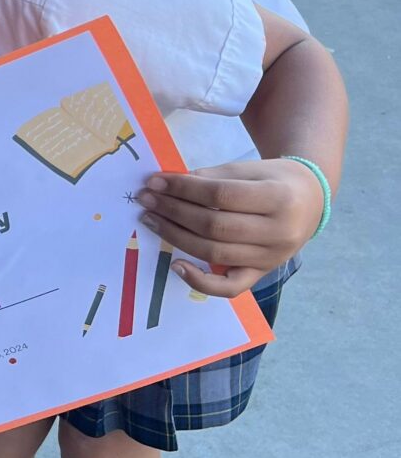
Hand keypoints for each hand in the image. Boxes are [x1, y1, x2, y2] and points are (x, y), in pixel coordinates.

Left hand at [135, 161, 324, 297]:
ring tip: (151, 220)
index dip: (184, 189)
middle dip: (174, 211)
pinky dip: (199, 281)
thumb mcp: (249, 169)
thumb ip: (212, 177)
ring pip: (214, 253)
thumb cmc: (275, 180)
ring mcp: (270, 258)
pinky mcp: (261, 274)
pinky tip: (175, 264)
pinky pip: (228, 288)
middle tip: (147, 199)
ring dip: (175, 237)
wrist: (310, 201)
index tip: (155, 181)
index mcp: (279, 198)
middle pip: (214, 226)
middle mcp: (278, 232)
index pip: (220, 196)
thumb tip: (168, 185)